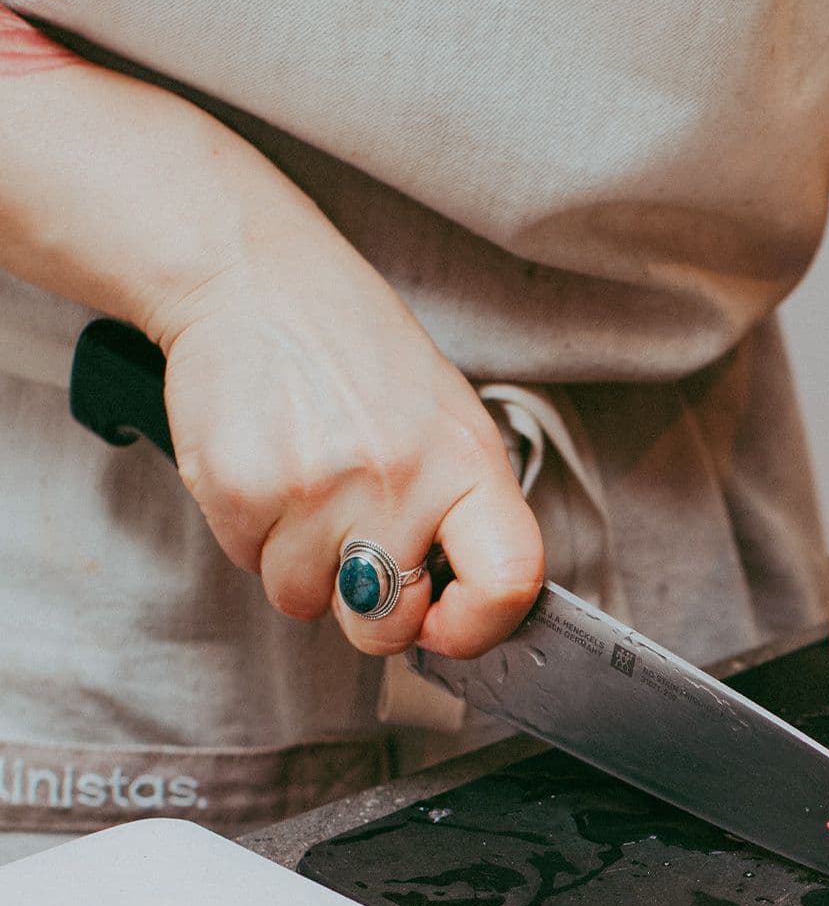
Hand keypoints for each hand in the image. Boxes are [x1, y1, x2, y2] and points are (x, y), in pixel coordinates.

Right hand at [152, 141, 543, 660]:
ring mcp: (319, 489)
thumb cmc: (357, 353)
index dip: (477, 627)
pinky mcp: (242, 490)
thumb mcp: (444, 420)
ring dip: (301, 561)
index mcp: (470, 461)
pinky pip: (248, 564)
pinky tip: (267, 466)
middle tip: (355, 542)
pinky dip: (252, 531)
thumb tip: (453, 610)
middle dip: (368, 610)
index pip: (508, 582)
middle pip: (386, 626)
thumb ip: (460, 513)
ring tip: (307, 481)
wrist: (255, 278)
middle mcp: (401, 479)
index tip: (447, 624)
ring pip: (304, 601)